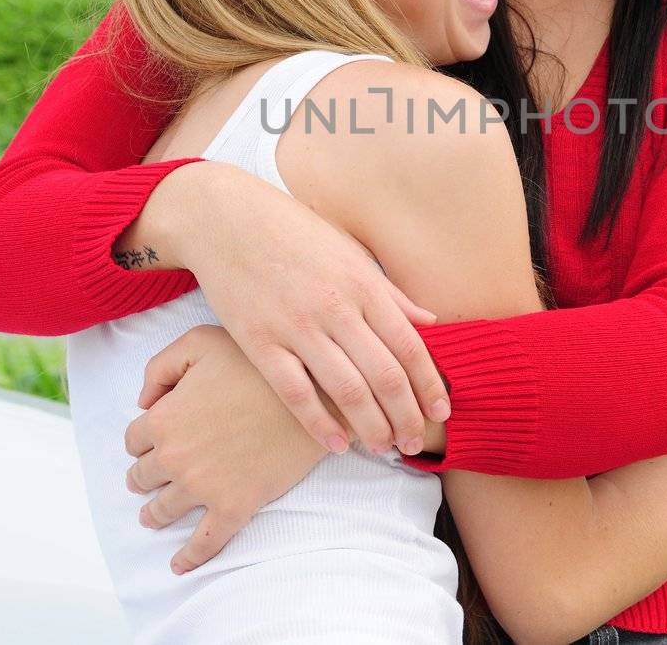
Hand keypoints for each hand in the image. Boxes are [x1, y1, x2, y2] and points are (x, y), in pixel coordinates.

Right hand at [121, 161, 451, 455]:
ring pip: (347, 389)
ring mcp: (296, 326)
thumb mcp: (349, 251)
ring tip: (385, 448)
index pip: (410, 346)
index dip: (429, 385)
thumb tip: (430, 321)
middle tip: (416, 443)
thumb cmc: (292, 232)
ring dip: (372, 426)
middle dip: (407, 416)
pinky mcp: (258, 341)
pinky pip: (296, 393)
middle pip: (385, 375)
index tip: (442, 412)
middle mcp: (335, 307)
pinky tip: (338, 444)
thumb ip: (390, 292)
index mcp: (363, 284)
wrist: (224, 218)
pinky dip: (320, 424)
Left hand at [124, 325, 327, 573]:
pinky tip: (179, 565)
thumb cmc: (256, 363)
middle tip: (148, 480)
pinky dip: (188, 558)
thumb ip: (160, 366)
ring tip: (152, 518)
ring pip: (163, 511)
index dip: (141, 438)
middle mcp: (175, 457)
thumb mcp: (200, 342)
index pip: (133, 438)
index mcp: (163, 418)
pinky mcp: (234, 507)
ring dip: (154, 515)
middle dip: (143, 476)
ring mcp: (202, 487)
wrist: (312, 394)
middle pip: (142, 476)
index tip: (151, 441)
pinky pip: (204, 542)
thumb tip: (143, 401)